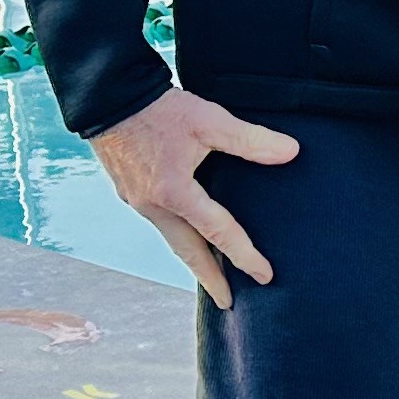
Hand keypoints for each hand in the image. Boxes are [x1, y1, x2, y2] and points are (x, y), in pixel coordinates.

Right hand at [86, 86, 297, 306]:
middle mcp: (153, 205)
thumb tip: (291, 152)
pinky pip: (160, 225)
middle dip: (211, 279)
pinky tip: (189, 237)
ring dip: (194, 260)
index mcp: (175, 192)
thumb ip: (249, 139)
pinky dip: (178, 238)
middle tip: (229, 302)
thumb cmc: (160, 108)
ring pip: (172, 240)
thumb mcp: (208, 120)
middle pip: (188, 252)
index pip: (219, 233)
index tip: (264, 276)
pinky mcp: (130, 192)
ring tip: (213, 276)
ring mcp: (138, 201)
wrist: (107, 96)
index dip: (244, 256)